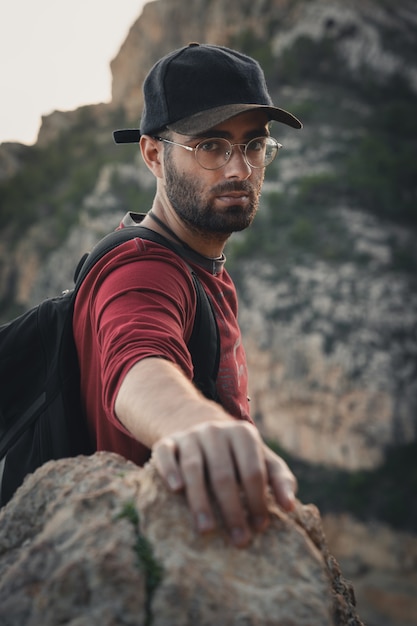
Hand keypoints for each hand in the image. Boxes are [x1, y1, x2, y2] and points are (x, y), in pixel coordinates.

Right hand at [152, 421, 296, 547]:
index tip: (260, 526)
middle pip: (224, 474)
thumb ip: (279, 478)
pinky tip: (176, 489)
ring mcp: (190, 436)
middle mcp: (215, 431)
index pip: (253, 471)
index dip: (258, 500)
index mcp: (243, 434)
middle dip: (232, 509)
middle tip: (239, 539)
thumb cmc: (237, 454)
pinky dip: (169, 470)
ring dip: (200, 500)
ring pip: (193, 468)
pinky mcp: (167, 441)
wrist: (198, 426)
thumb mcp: (261, 458)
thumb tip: (290, 505)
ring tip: (207, 530)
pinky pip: (165, 454)